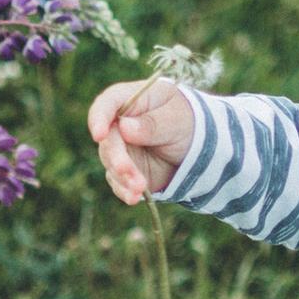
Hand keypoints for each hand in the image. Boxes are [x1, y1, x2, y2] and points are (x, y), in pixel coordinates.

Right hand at [89, 76, 197, 202]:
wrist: (199, 147)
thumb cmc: (187, 122)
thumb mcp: (177, 119)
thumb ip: (153, 124)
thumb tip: (124, 127)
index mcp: (131, 100)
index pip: (107, 104)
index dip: (99, 118)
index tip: (99, 135)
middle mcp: (119, 124)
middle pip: (108, 139)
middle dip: (115, 156)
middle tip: (125, 169)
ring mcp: (121, 148)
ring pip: (111, 164)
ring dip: (124, 177)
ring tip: (140, 187)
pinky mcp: (126, 170)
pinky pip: (119, 182)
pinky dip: (125, 191)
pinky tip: (133, 198)